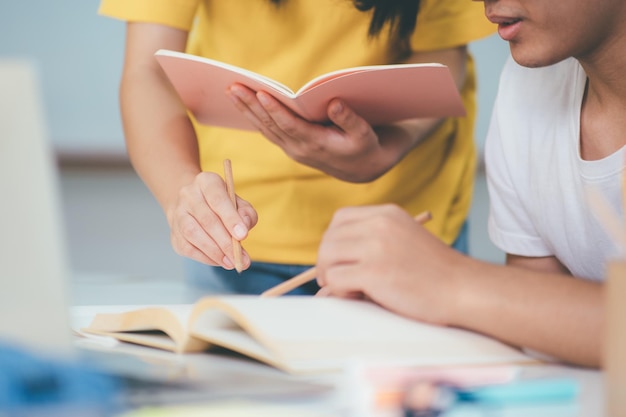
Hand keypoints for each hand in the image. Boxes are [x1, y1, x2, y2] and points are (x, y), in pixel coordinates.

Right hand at [166, 171, 257, 269]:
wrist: (193, 205)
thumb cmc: (222, 205)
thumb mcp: (238, 202)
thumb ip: (246, 213)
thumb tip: (244, 227)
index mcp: (206, 182)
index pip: (217, 199)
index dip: (231, 218)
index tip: (243, 235)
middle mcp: (188, 195)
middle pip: (206, 220)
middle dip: (225, 242)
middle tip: (240, 258)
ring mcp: (178, 214)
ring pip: (193, 234)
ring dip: (215, 252)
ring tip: (231, 262)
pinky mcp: (174, 234)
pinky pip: (188, 248)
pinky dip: (206, 257)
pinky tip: (220, 261)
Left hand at [226, 84, 411, 182]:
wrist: (363, 169)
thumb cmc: (366, 146)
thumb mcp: (365, 134)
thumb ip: (350, 120)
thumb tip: (334, 103)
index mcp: (316, 145)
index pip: (290, 126)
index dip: (275, 110)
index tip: (260, 93)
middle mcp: (299, 149)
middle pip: (270, 126)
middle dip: (251, 105)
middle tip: (232, 86)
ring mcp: (292, 149)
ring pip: (265, 128)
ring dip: (247, 110)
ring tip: (231, 91)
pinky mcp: (290, 146)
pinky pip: (268, 131)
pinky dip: (254, 117)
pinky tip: (243, 104)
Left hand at [316, 204, 466, 325]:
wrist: (464, 289)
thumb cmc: (435, 274)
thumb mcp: (404, 239)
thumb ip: (372, 241)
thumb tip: (329, 262)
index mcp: (387, 213)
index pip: (340, 219)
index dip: (334, 242)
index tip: (341, 261)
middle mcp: (380, 224)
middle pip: (329, 238)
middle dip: (327, 262)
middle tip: (338, 281)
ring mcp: (376, 246)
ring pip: (327, 257)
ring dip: (332, 276)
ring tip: (353, 289)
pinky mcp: (374, 272)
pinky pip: (335, 279)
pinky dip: (340, 291)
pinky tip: (360, 295)